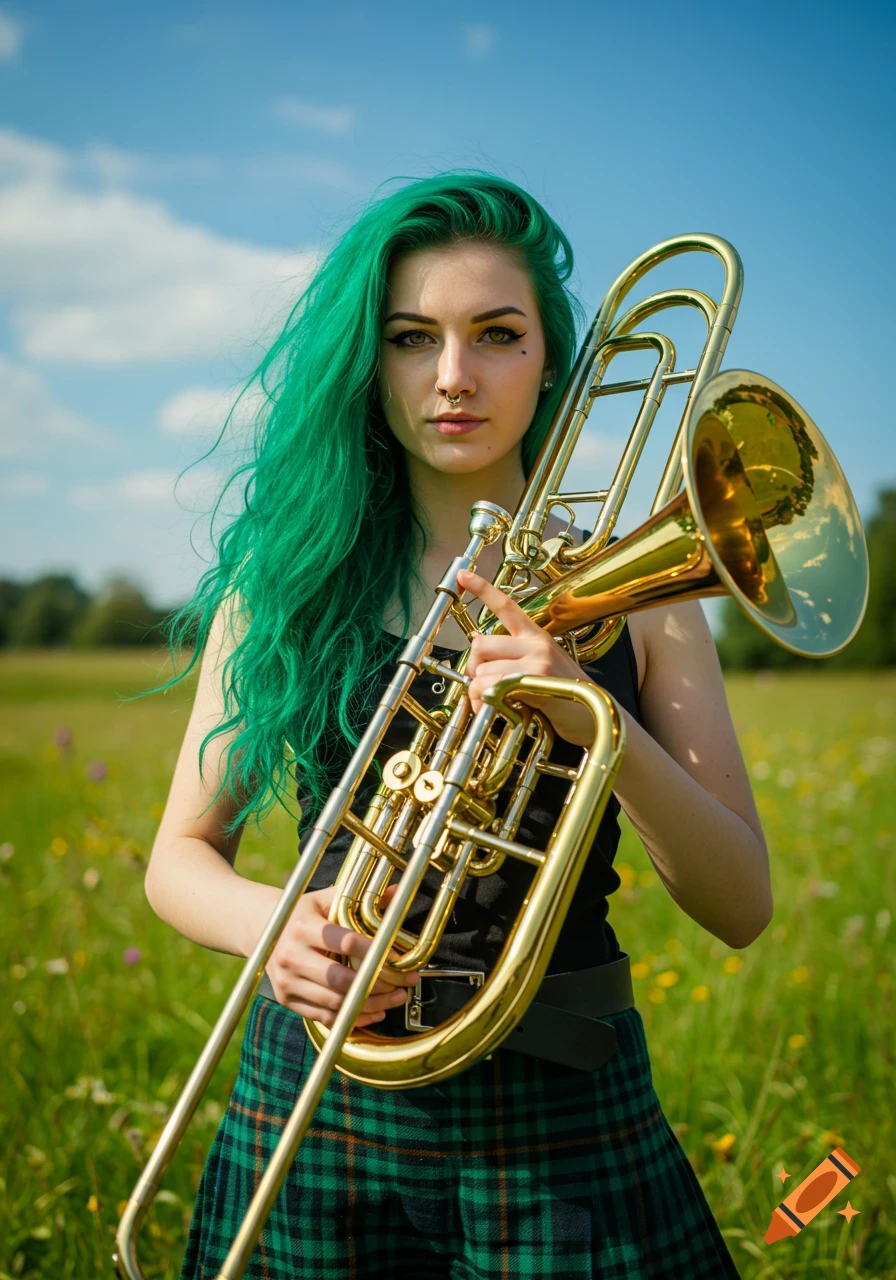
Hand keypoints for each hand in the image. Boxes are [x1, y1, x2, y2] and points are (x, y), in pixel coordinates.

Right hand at [265, 884, 420, 1027]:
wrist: (263, 929)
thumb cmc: (303, 913)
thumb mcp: (327, 899)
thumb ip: (361, 898)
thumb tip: (398, 891)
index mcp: (303, 927)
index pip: (345, 942)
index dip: (375, 952)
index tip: (399, 959)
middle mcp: (291, 955)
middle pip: (341, 979)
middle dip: (378, 984)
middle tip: (405, 983)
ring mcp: (287, 981)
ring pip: (336, 1002)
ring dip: (371, 1004)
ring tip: (397, 998)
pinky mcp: (287, 1000)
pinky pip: (325, 1017)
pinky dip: (354, 1018)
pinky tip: (376, 1011)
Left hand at [455, 569, 599, 747]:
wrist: (596, 714)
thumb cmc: (566, 695)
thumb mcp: (542, 667)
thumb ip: (513, 658)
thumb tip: (479, 654)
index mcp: (536, 636)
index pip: (506, 605)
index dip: (482, 588)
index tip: (463, 574)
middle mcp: (536, 643)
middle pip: (481, 644)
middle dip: (472, 668)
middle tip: (478, 685)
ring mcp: (537, 661)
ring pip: (483, 670)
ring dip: (478, 691)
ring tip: (491, 703)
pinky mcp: (536, 681)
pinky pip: (493, 687)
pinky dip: (486, 702)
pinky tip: (500, 708)